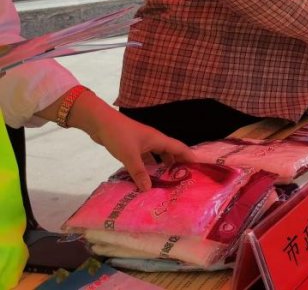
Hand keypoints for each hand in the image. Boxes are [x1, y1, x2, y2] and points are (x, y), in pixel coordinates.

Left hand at [66, 93, 193, 191]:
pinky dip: (146, 167)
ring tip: (164, 181)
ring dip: (160, 167)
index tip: (199, 167)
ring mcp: (142, 143)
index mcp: (158, 140)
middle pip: (170, 153)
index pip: (179, 148)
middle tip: (182, 179)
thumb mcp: (130, 156)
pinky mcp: (132, 147)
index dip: (189, 156)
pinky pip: (145, 159)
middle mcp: (153, 141)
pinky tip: (143, 177)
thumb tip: (148, 190)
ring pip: (156, 157)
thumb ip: (139, 173)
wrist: (101, 123)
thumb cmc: (120, 135)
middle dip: (177, 164)